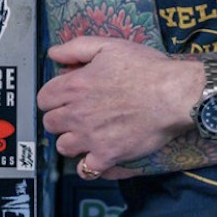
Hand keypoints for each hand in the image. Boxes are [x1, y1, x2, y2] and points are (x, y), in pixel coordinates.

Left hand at [38, 35, 201, 174]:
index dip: (53, 96)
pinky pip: (86, 170)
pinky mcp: (108, 156)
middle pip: (50, 124)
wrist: (173, 94)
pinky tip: (96, 156)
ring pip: (63, 147)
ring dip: (71, 141)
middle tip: (76, 114)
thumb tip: (53, 54)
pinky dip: (88, 165)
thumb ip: (76, 48)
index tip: (64, 96)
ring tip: (86, 134)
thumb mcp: (108, 46)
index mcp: (74, 86)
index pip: (43, 99)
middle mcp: (77, 114)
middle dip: (60, 118)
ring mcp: (91, 137)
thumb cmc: (145, 68)